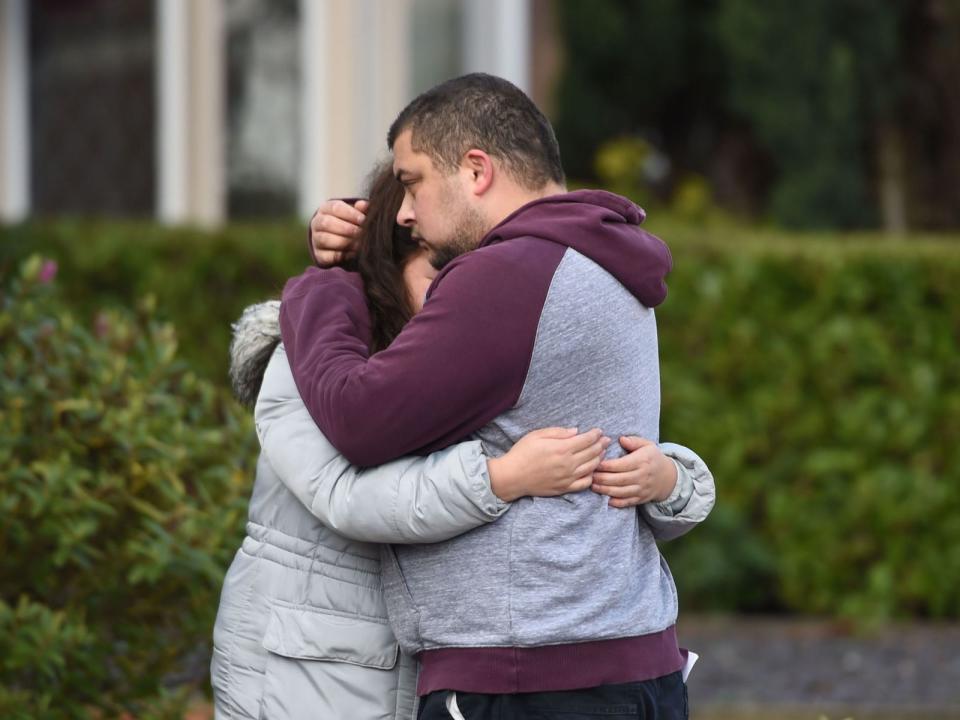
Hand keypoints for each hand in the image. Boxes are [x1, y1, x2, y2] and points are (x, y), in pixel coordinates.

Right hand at [309, 199, 368, 265]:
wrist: (338, 240)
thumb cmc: (349, 223)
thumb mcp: (354, 213)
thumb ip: (360, 209)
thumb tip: (364, 205)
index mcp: (326, 208)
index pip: (335, 208)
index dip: (350, 214)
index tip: (363, 220)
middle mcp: (317, 222)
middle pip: (327, 223)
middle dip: (347, 229)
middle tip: (361, 233)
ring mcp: (316, 239)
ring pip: (324, 239)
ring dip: (344, 242)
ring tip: (359, 244)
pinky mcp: (318, 254)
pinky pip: (326, 256)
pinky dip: (339, 256)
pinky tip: (352, 254)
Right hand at [488, 428, 610, 501]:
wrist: (512, 477)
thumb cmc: (522, 453)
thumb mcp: (537, 435)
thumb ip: (558, 432)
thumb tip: (576, 431)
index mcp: (562, 448)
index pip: (586, 440)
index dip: (595, 434)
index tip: (599, 431)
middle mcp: (568, 463)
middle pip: (592, 453)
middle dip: (601, 445)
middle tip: (606, 440)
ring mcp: (568, 477)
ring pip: (591, 467)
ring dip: (599, 458)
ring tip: (601, 453)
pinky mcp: (565, 488)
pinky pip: (585, 483)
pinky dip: (591, 476)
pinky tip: (591, 470)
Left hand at [591, 436, 676, 507]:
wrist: (667, 477)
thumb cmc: (652, 458)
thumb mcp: (647, 445)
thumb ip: (634, 441)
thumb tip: (621, 439)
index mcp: (642, 461)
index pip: (622, 465)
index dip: (607, 465)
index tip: (595, 463)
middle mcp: (642, 476)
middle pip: (619, 479)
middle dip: (602, 478)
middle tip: (590, 476)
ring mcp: (642, 489)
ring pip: (621, 492)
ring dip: (606, 490)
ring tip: (593, 486)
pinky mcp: (641, 499)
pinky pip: (628, 502)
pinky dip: (617, 503)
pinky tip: (606, 500)